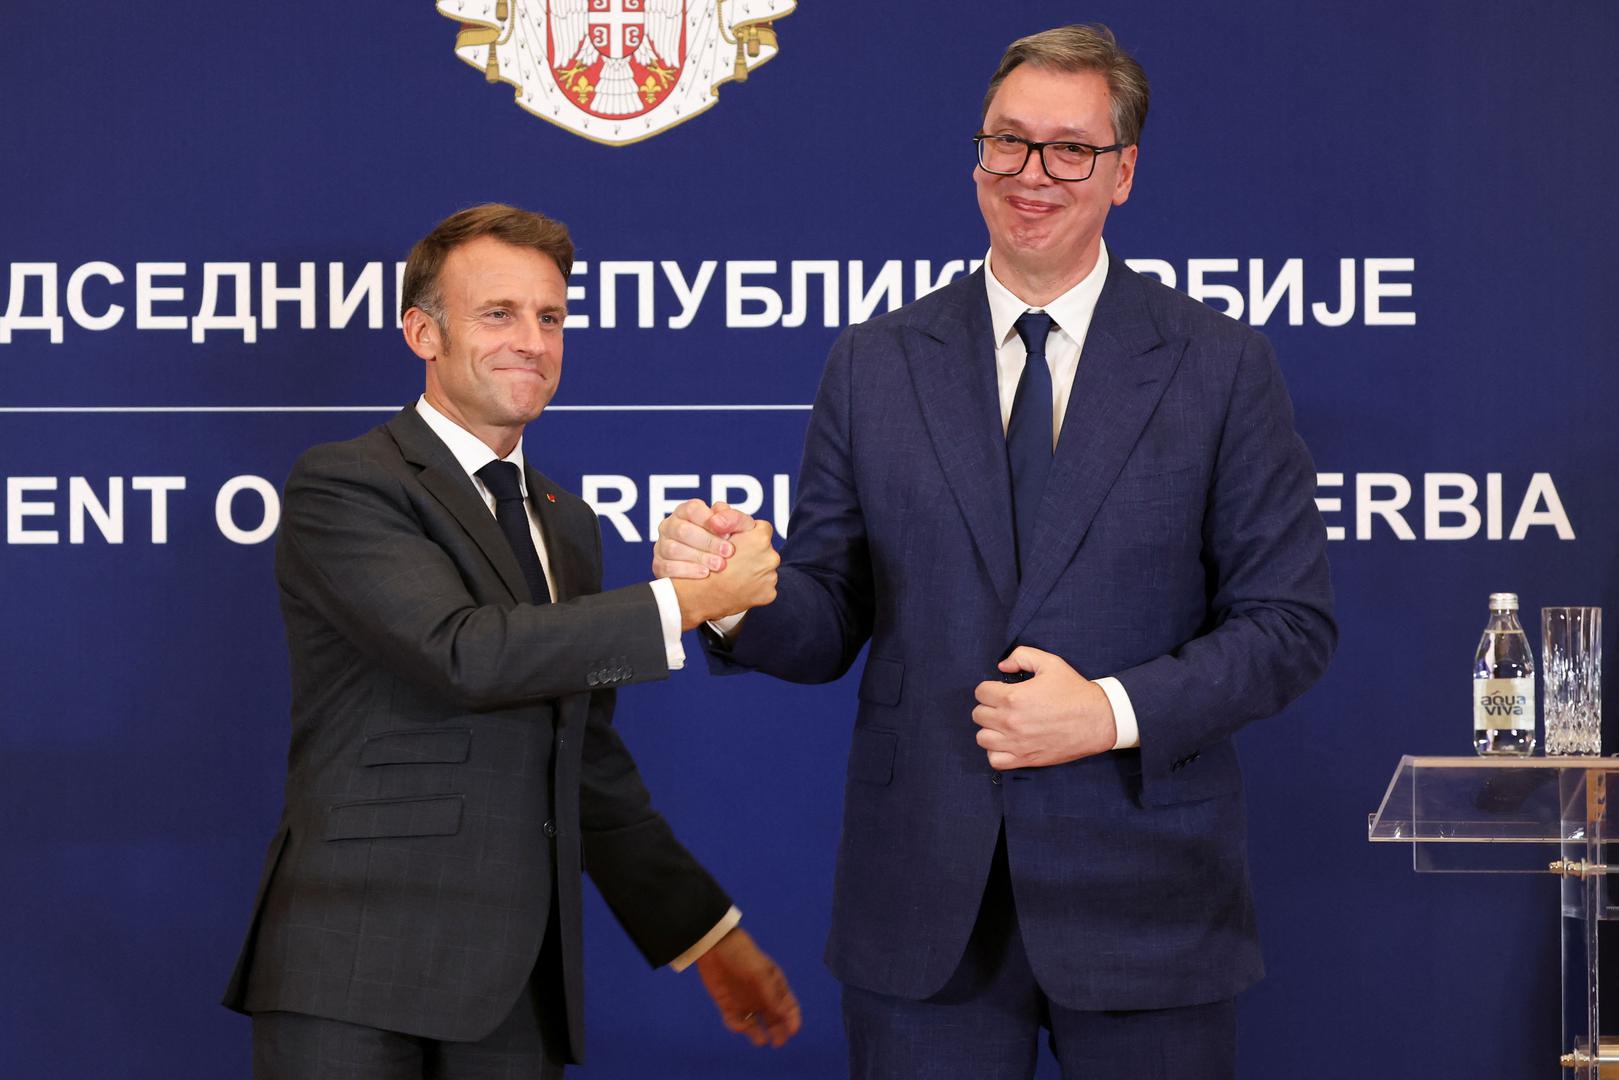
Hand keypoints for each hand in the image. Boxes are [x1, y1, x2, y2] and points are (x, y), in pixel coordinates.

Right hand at [653, 499, 756, 578]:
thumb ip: (733, 519)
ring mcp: (662, 545)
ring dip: (698, 557)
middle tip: (727, 553)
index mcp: (687, 511)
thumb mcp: (738, 528)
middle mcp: (670, 525)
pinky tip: (704, 573)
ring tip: (719, 565)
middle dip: (707, 542)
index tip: (728, 535)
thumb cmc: (728, 542)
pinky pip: (667, 567)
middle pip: (682, 530)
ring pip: (673, 549)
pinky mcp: (659, 565)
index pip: (692, 509)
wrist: (726, 570)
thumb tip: (717, 522)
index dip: (710, 521)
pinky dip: (686, 571)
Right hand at [669, 520, 778, 629]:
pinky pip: (763, 587)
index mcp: (760, 538)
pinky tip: (737, 588)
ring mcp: (771, 578)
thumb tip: (724, 507)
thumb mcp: (712, 532)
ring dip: (752, 571)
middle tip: (733, 559)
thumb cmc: (703, 562)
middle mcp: (770, 557)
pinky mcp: (768, 594)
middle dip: (751, 553)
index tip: (737, 542)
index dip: (747, 534)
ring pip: (764, 569)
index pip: (761, 528)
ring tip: (734, 575)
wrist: (697, 597)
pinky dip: (753, 588)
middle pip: (764, 550)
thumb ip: (726, 518)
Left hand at [694, 927, 801, 1047]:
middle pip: (774, 1019)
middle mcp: (761, 996)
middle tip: (778, 1042)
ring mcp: (745, 1001)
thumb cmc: (742, 955)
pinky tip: (741, 1026)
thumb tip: (784, 1015)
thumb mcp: (760, 973)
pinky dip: (738, 1027)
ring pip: (755, 1025)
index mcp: (774, 984)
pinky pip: (735, 1021)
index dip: (792, 1019)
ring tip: (761, 1041)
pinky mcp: (728, 1005)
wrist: (714, 945)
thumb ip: (771, 994)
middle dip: (778, 1032)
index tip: (793, 1030)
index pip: (789, 1006)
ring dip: (758, 1035)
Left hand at [971, 646, 1115, 769]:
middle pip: (979, 714)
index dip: (990, 688)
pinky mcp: (1025, 759)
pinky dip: (997, 752)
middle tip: (1005, 706)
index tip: (1001, 690)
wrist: (1098, 719)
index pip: (980, 692)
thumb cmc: (1074, 691)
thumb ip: (1021, 656)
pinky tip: (1008, 742)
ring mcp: (1017, 743)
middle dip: (989, 707)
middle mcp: (1010, 721)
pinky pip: (995, 760)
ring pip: (982, 738)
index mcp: (1013, 697)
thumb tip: (1002, 666)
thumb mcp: (1050, 663)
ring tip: (1004, 724)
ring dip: (990, 729)